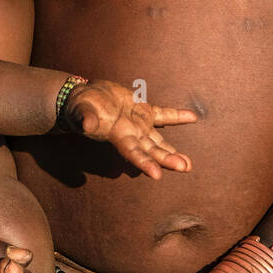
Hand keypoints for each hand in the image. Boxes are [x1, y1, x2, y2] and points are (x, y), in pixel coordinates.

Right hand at [64, 80, 195, 177]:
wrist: (86, 97)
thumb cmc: (80, 107)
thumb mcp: (81, 112)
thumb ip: (85, 119)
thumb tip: (87, 125)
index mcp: (118, 136)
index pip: (133, 153)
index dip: (144, 163)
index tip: (157, 175)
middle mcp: (132, 134)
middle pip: (152, 150)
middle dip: (167, 160)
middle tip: (185, 167)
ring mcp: (139, 124)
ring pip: (159, 140)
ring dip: (173, 151)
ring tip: (189, 164)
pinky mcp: (143, 110)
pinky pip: (164, 114)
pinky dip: (177, 116)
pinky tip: (192, 118)